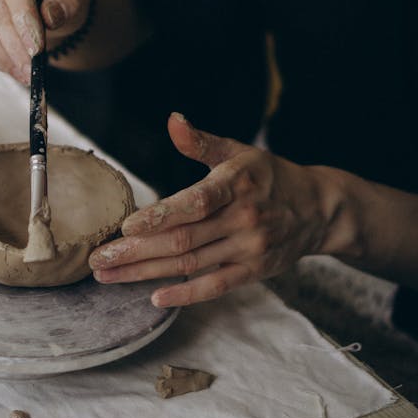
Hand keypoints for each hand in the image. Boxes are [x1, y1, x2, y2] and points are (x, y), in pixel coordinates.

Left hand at [88, 113, 333, 306]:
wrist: (318, 208)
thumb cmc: (268, 176)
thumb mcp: (239, 152)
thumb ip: (202, 141)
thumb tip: (173, 120)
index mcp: (237, 184)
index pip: (195, 202)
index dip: (160, 215)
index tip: (126, 225)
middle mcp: (244, 218)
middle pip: (183, 239)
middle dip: (136, 250)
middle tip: (99, 258)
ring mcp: (249, 248)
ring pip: (191, 264)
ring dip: (146, 272)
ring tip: (109, 275)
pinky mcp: (254, 271)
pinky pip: (216, 286)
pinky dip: (185, 294)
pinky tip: (154, 297)